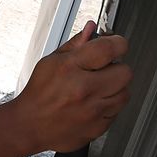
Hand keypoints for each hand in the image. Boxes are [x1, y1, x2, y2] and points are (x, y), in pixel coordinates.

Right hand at [16, 21, 131, 152]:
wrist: (30, 125)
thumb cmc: (39, 94)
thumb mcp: (51, 61)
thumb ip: (75, 44)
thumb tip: (91, 29)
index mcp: (70, 68)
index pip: (109, 49)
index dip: (118, 43)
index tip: (116, 44)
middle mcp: (84, 89)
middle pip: (125, 71)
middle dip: (117, 67)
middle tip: (104, 70)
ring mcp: (92, 111)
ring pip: (125, 92)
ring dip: (116, 88)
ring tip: (98, 88)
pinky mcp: (98, 127)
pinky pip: (118, 111)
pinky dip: (110, 106)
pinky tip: (95, 103)